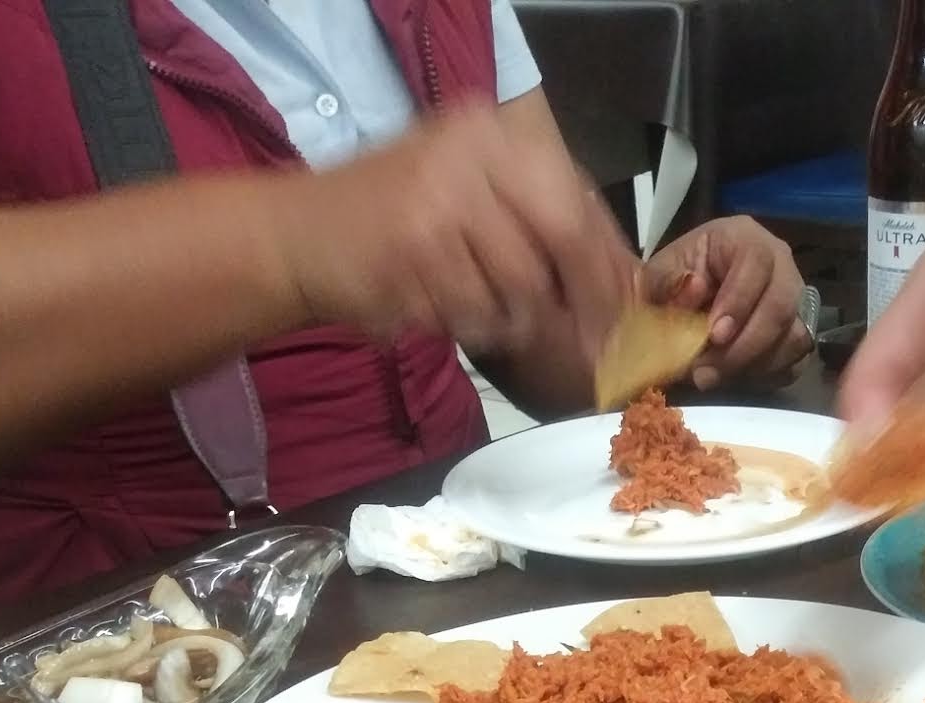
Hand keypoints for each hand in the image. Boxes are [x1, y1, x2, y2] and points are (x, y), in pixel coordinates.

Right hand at [279, 100, 635, 364]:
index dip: (609, 266)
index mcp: (492, 134)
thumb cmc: (394, 223)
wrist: (299, 236)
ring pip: (523, 285)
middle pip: (563, 237)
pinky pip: (476, 311)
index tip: (626, 311)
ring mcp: (440, 198)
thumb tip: (620, 279)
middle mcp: (470, 152)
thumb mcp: (470, 195)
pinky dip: (470, 326)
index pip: (577, 203)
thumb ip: (538, 223)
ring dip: (513, 318)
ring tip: (480, 313)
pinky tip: (443, 311)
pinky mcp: (415, 249)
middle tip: (593, 346)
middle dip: (585, 301)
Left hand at [645, 217, 811, 389]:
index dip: (739, 300)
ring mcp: (795, 301)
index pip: (756, 261)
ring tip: (713, 376)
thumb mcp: (661, 273)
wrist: (694, 297)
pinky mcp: (797, 333)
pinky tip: (734, 377)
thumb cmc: (679, 279)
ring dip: (753, 366)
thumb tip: (693, 287)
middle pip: (781, 306)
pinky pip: (796, 361)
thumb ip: (666, 281)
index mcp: (745, 238)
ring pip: (793, 338)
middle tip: (708, 370)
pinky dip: (765, 376)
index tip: (715, 335)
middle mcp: (780, 265)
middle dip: (745, 346)